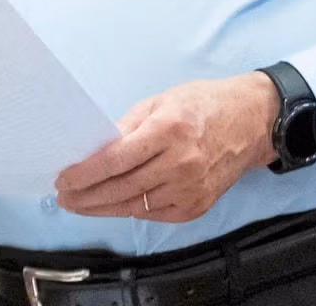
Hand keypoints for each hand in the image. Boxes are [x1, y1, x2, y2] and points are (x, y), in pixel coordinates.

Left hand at [55, 73, 280, 222]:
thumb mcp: (162, 101)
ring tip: (81, 204)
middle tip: (65, 196)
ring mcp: (191, 188)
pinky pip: (154, 213)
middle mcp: (181, 163)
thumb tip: (96, 149)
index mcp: (169, 130)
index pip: (116, 160)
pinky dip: (131, 209)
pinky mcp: (196, 206)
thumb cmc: (205, 105)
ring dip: (103, 207)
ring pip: (135, 206)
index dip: (85, 173)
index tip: (64, 178)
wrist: (251, 122)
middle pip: (121, 188)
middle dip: (86, 196)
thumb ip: (128, 126)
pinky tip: (114, 204)